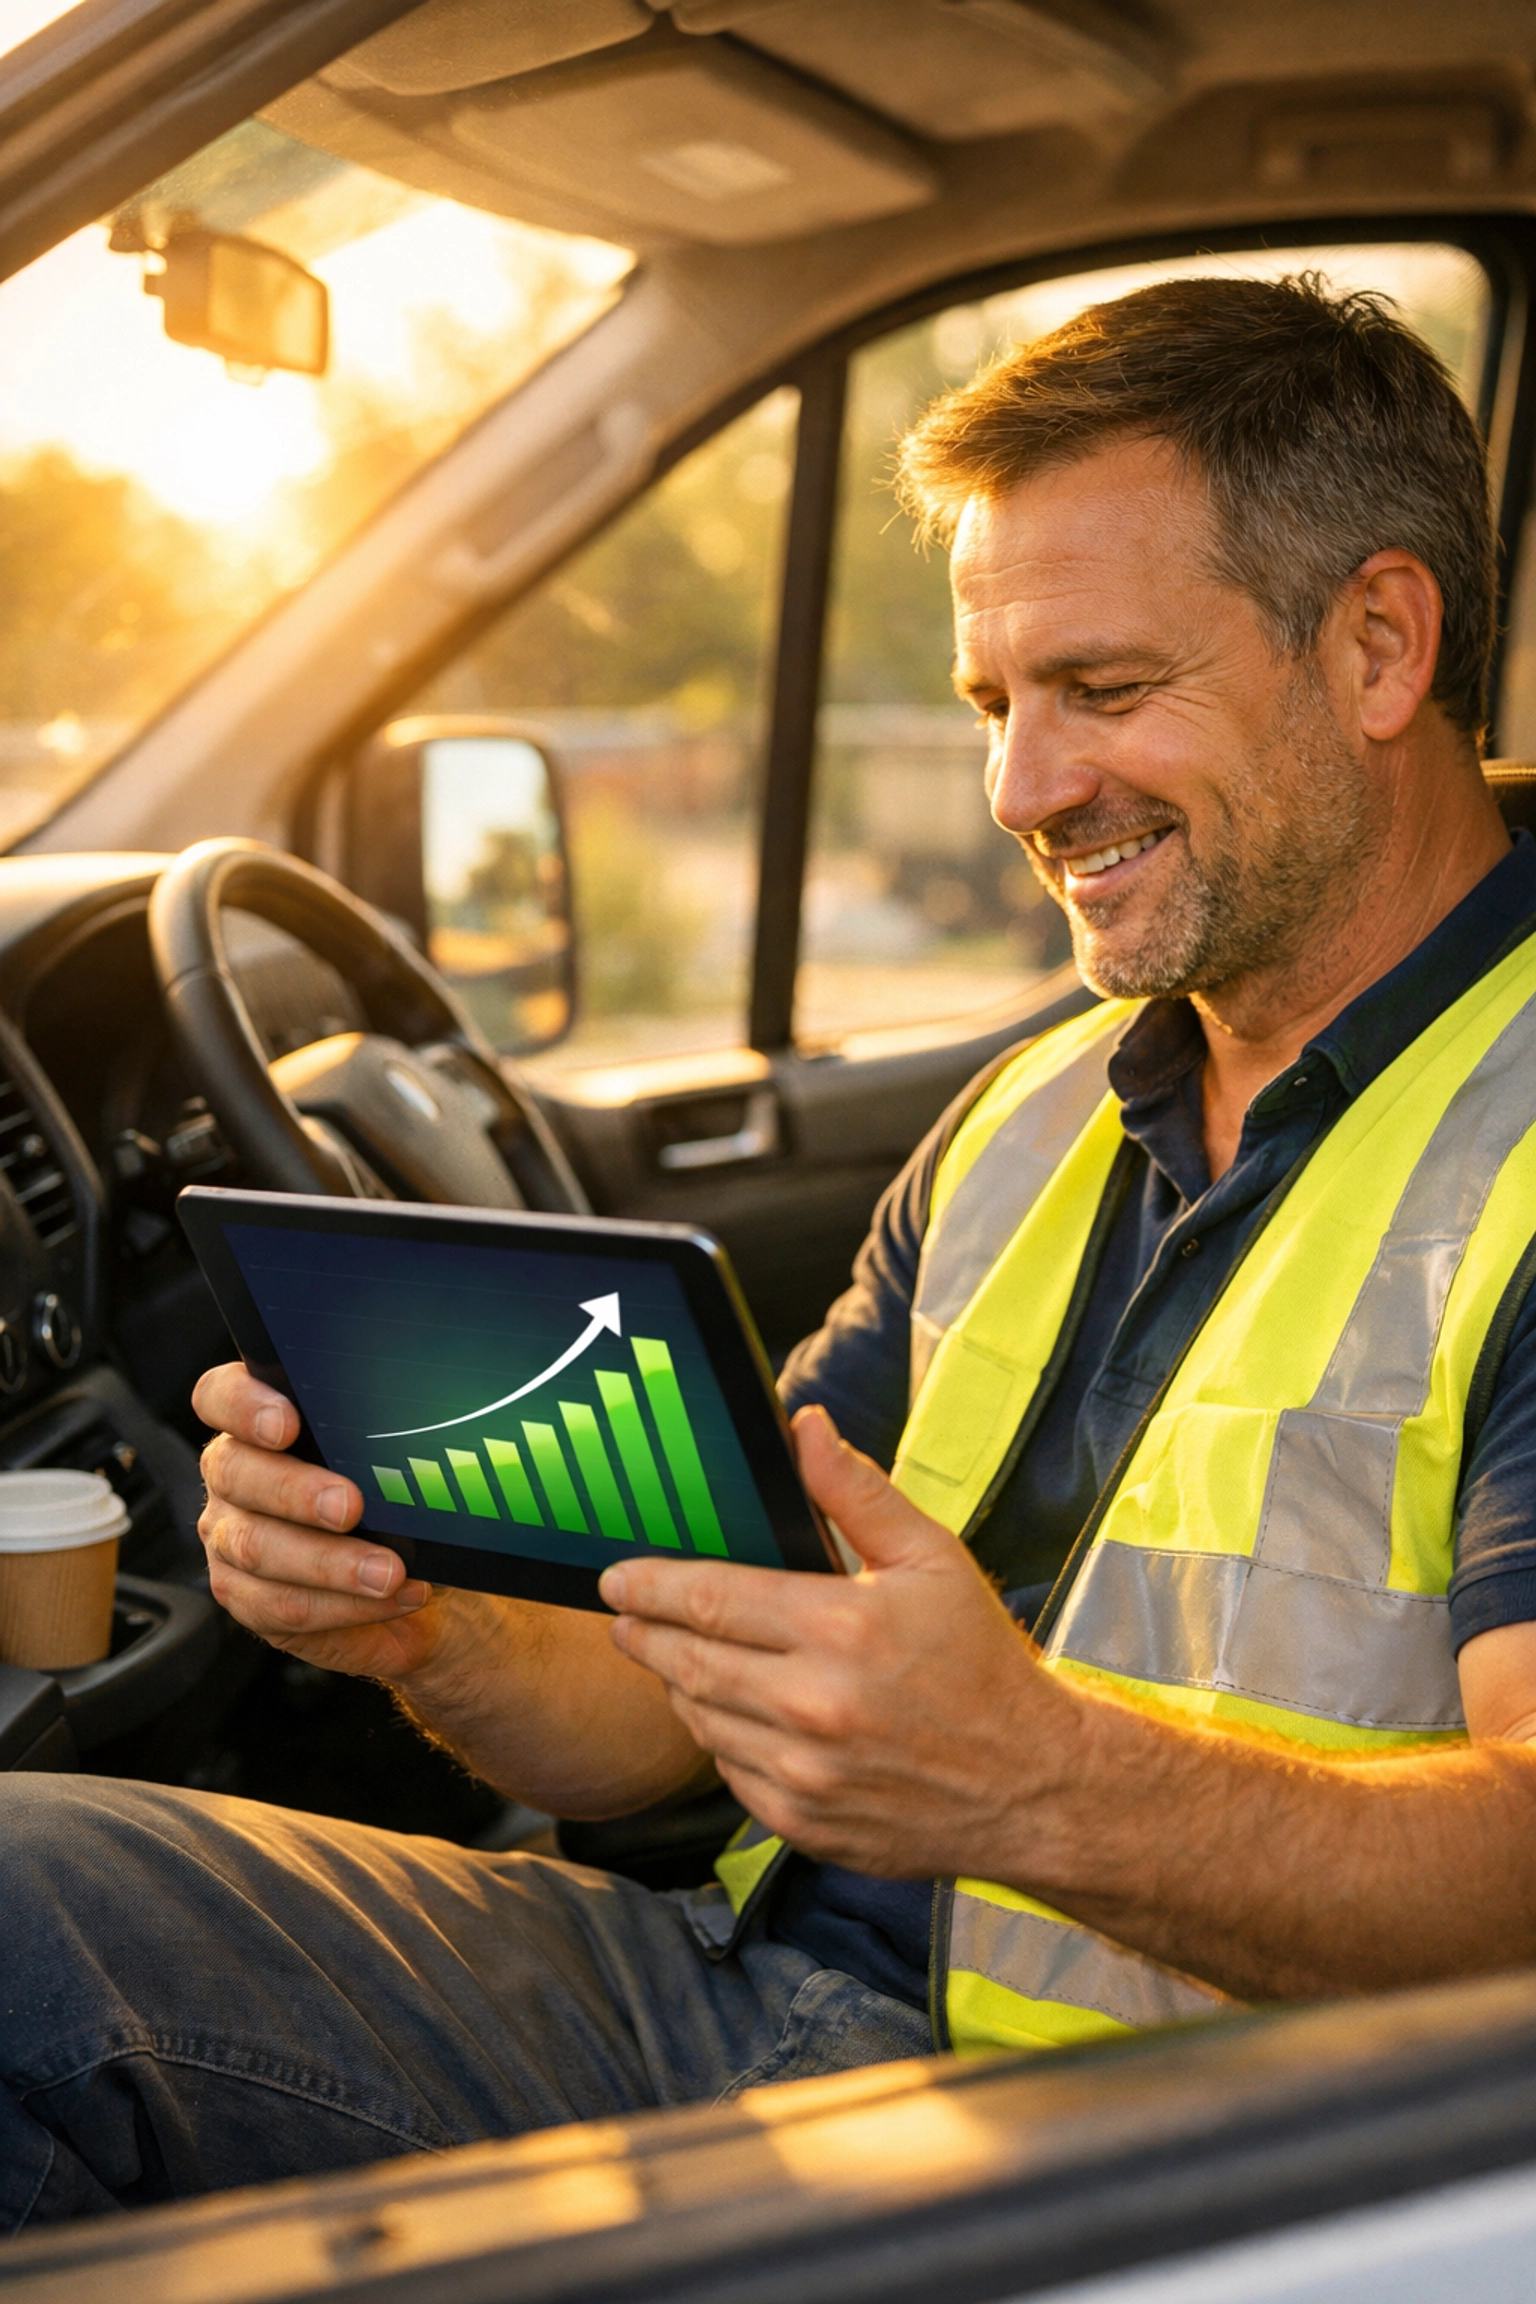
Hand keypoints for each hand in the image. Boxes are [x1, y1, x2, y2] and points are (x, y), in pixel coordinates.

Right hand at [193, 1361, 445, 1676]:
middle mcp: (231, 1474)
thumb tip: (414, 1412)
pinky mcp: (247, 1596)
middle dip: (296, 1492)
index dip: (243, 1406)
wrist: (408, 1568)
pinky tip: (395, 1595)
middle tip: (351, 1507)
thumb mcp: (390, 1447)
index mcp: (255, 1420)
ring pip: (256, 1548)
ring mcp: (229, 1537)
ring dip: (330, 1563)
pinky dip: (345, 1605)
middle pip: (235, 1474)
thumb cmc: (396, 1489)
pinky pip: (280, 1606)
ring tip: (389, 1571)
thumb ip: (380, 1423)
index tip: (288, 1424)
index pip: (220, 1396)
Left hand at [600, 1406, 1081, 1877]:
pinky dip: (721, 1739)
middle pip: (688, 1661)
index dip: (650, 1585)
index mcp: (843, 1629)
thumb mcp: (933, 1559)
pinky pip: (730, 1772)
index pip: (710, 1598)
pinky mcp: (804, 1823)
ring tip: (677, 1657)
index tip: (616, 1577)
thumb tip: (804, 1427)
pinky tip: (735, 1714)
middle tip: (624, 1614)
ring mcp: (805, 1773)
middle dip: (645, 1632)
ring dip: (680, 1684)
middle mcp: (815, 1706)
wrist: (1032, 1787)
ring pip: (700, 1719)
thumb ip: (857, 1494)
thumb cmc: (982, 1666)